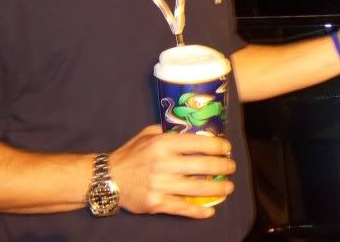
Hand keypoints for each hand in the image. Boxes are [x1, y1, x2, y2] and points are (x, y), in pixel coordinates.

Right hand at [109, 125, 235, 217]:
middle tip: (232, 167)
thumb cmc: (131, 154)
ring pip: (196, 188)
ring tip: (228, 187)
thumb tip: (194, 129)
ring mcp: (160, 185)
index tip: (227, 148)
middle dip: (223, 167)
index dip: (217, 146)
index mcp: (162, 144)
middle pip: (202, 166)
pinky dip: (198, 211)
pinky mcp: (156, 203)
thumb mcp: (148, 134)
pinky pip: (182, 208)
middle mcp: (163, 164)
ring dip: (217, 189)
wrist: (107, 178)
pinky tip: (210, 210)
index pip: (198, 143)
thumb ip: (169, 131)